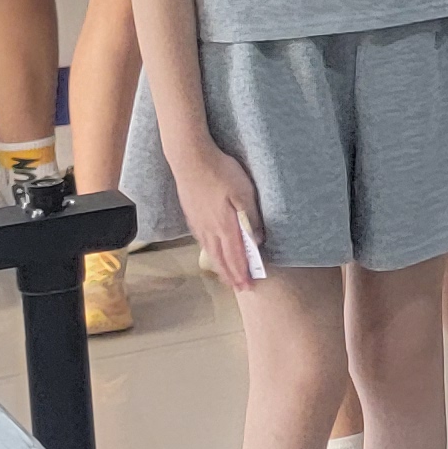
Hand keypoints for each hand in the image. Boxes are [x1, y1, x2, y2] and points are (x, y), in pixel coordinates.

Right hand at [175, 138, 268, 291]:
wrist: (190, 159)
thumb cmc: (221, 172)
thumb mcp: (244, 192)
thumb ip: (251, 218)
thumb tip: (257, 240)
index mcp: (225, 225)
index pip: (235, 256)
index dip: (242, 272)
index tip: (249, 286)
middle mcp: (209, 229)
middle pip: (221, 259)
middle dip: (232, 276)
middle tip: (240, 289)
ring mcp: (198, 223)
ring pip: (210, 251)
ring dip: (220, 266)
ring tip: (226, 277)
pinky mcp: (191, 215)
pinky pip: (202, 241)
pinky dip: (209, 252)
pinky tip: (211, 252)